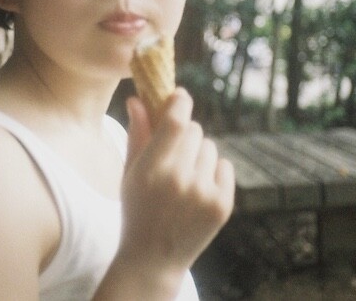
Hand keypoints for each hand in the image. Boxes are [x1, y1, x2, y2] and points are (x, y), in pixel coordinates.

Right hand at [118, 89, 234, 285]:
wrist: (153, 258)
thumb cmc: (137, 209)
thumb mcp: (130, 173)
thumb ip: (137, 134)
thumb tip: (137, 98)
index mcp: (152, 170)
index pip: (175, 121)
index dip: (179, 102)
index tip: (179, 96)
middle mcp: (180, 179)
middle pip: (194, 130)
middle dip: (185, 134)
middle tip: (174, 153)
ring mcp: (204, 193)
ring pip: (210, 147)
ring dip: (198, 154)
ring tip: (184, 178)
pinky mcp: (223, 205)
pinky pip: (225, 166)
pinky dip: (214, 172)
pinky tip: (199, 190)